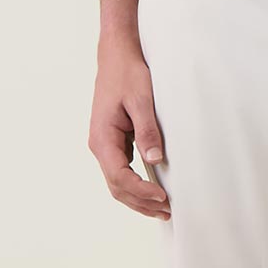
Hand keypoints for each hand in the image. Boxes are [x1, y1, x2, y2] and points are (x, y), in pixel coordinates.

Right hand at [89, 37, 170, 218]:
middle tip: (167, 211)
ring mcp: (105, 146)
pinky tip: (152, 190)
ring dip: (138, 198)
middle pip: (116, 186)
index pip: (119, 176)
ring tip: (162, 209)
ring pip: (117, 183)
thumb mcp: (142, 100)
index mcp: (102, 138)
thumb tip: (154, 160)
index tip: (163, 197)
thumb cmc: (128, 74)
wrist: (116, 56)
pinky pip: (121, 171)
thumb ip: (148, 131)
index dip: (141, 191)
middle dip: (140, 202)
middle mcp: (99, 146)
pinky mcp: (113, 143)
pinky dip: (136, 185)